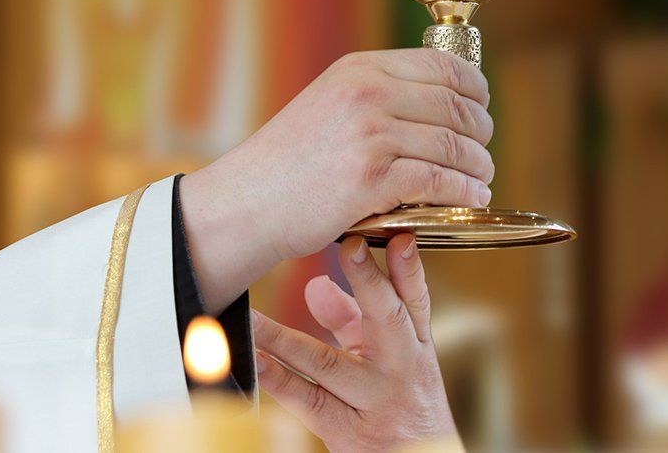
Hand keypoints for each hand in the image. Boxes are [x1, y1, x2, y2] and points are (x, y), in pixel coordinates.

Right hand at [180, 49, 493, 311]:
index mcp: (360, 69)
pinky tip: (472, 197)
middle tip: (483, 151)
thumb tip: (438, 104)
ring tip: (482, 178)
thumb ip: (376, 95)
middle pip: (455, 106)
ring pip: (453, 145)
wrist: (246, 201)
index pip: (443, 66)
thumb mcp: (329, 102)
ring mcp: (370, 134)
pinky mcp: (370, 179)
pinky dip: (464, 191)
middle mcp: (367, 93)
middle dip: (481, 131)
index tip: (483, 107)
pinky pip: (439, 180)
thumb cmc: (288, 160)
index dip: (475, 88)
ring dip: (478, 166)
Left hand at [253, 235, 461, 452]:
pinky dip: (278, 381)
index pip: (414, 297)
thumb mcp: (386, 357)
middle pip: (387, 318)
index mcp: (414, 343)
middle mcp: (402, 367)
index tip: (397, 235)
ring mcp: (376, 400)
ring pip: (330, 364)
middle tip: (350, 246)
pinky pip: (308, 402)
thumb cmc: (401, 402)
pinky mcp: (350, 432)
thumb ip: (352, 320)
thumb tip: (316, 285)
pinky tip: (255, 363)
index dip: (408, 266)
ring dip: (285, 339)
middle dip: (370, 281)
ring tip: (253, 319)